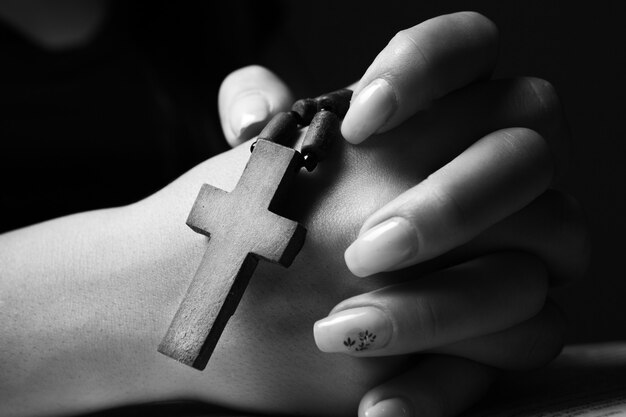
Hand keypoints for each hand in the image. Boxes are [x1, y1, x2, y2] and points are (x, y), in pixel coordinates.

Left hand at [218, 11, 588, 416]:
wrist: (248, 305)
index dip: (431, 69)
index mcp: (436, 118)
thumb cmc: (258, 224)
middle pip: (527, 158)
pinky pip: (514, 354)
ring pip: (530, 273)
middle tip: (365, 250)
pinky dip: (438, 386)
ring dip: (439, 307)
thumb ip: (259, 114)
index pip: (472, 51)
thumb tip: (253, 107)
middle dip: (452, 202)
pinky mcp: (493, 336)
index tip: (359, 121)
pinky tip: (374, 406)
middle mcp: (487, 181)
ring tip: (343, 331)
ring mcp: (505, 259)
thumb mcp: (258, 168)